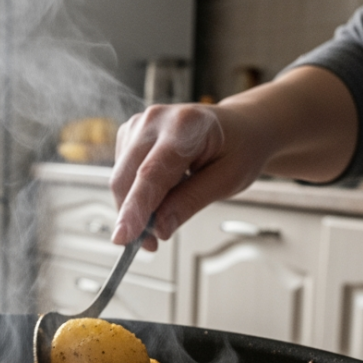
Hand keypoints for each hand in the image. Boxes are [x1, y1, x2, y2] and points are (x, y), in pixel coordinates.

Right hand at [110, 103, 269, 251]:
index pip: (151, 173)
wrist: (241, 127)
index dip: (134, 208)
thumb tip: (158, 228)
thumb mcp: (227, 180)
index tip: (123, 238)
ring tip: (164, 218)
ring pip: (121, 178)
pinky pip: (122, 173)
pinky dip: (135, 194)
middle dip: (133, 216)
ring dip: (133, 207)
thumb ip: (190, 202)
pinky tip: (161, 194)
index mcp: (185, 125)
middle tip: (152, 243)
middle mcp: (156, 119)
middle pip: (127, 177)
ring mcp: (140, 124)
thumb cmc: (239, 149)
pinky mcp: (131, 134)